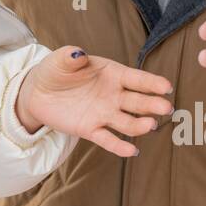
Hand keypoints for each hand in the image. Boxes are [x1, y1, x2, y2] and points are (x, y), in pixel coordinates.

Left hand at [15, 47, 173, 157]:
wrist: (38, 92)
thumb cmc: (56, 70)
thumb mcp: (61, 59)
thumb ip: (70, 57)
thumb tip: (78, 54)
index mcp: (112, 74)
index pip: (137, 79)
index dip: (152, 83)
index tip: (166, 87)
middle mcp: (114, 95)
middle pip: (138, 102)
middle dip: (153, 104)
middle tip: (166, 108)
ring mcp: (104, 114)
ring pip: (127, 122)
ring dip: (140, 125)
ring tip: (150, 126)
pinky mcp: (91, 129)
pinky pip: (108, 139)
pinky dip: (119, 146)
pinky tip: (131, 151)